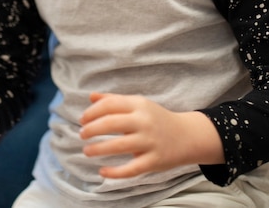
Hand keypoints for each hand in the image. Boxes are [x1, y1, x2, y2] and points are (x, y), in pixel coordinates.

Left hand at [79, 92, 223, 178]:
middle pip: (111, 123)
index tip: (82, 119)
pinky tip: (102, 171)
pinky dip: (115, 172)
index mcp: (139, 104)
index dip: (92, 112)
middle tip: (81, 134)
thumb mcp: (138, 104)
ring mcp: (150, 141)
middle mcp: (144, 121)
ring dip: (98, 149)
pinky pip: (131, 169)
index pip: (110, 104)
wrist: (187, 136)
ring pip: (119, 145)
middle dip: (92, 129)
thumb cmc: (156, 118)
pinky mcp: (154, 161)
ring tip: (86, 151)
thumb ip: (114, 100)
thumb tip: (90, 96)